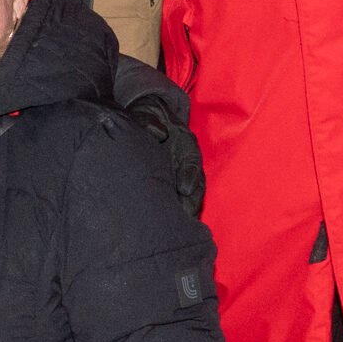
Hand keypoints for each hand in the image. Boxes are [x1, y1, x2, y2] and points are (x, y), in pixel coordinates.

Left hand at [123, 93, 206, 217]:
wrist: (146, 119)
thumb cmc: (148, 117)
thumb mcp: (147, 114)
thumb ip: (150, 122)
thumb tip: (158, 133)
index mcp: (185, 145)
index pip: (191, 162)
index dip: (189, 176)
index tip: (184, 189)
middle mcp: (187, 162)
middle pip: (195, 184)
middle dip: (191, 202)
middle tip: (184, 218)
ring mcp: (181, 173)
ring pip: (191, 195)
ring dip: (188, 210)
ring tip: (182, 227)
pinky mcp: (173, 182)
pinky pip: (180, 199)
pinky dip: (180, 211)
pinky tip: (173, 225)